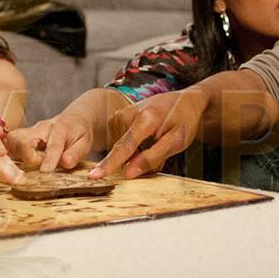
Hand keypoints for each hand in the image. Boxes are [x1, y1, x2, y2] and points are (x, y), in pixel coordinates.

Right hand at [7, 111, 95, 172]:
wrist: (73, 120)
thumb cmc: (79, 133)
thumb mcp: (85, 143)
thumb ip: (75, 153)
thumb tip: (65, 163)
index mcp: (59, 129)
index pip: (52, 145)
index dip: (48, 159)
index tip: (45, 171)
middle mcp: (40, 128)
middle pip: (23, 140)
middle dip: (27, 158)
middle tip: (38, 167)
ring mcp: (29, 131)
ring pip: (13, 141)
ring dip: (16, 156)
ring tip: (27, 166)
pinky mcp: (22, 136)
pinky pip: (10, 143)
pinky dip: (10, 154)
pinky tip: (15, 164)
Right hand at [89, 89, 208, 179]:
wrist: (184, 100)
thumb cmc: (184, 121)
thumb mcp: (176, 142)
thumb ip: (152, 158)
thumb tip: (128, 173)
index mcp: (146, 119)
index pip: (124, 147)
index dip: (109, 164)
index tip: (94, 176)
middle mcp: (127, 114)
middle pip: (123, 153)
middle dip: (139, 160)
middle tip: (160, 151)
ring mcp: (120, 115)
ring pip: (122, 150)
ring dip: (137, 154)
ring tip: (155, 142)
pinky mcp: (117, 118)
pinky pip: (121, 143)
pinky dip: (133, 147)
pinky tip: (147, 139)